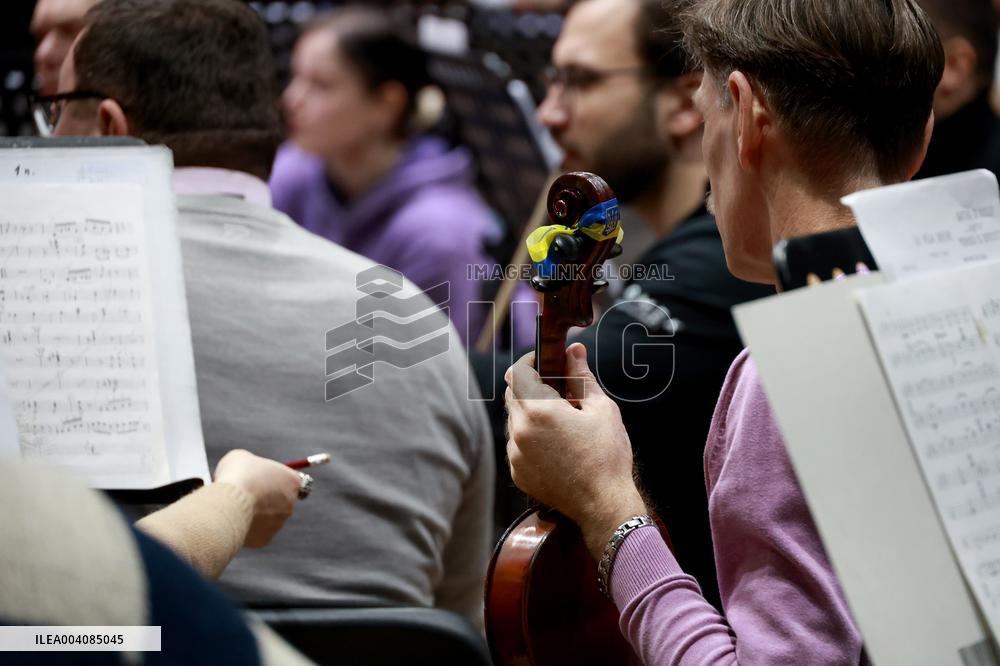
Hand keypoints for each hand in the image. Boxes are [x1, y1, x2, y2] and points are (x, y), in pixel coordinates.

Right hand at [213, 449, 302, 547]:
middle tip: (245, 493)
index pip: (290, 479)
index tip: (261, 479)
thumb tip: (245, 469)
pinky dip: (245, 527)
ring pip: (267, 517)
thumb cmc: (237, 476)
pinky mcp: (265, 539)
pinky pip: (255, 532)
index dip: (275, 478)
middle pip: (280, 500)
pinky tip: (234, 519)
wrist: (229, 504)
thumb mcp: (240, 458)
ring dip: (254, 512)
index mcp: (292, 480)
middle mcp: (291, 504)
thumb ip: (250, 464)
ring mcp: (279, 523)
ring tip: (235, 506)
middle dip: (265, 498)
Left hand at [505, 343, 647, 558]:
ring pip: (514, 420)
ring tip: (561, 422)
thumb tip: (574, 350)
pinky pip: (517, 445)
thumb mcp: (601, 409)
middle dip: (531, 386)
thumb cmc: (607, 456)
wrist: (604, 505)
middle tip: (558, 391)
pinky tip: (556, 445)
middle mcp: (520, 430)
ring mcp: (516, 454)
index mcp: (539, 410)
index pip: (517, 372)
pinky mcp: (518, 473)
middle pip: (512, 394)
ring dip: (530, 414)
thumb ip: (582, 376)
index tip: (546, 362)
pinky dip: (531, 439)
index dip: (530, 362)